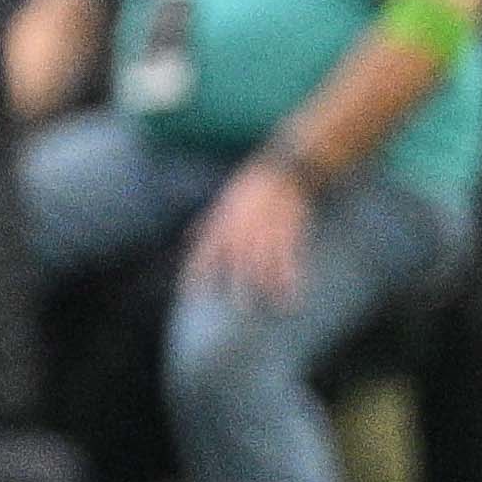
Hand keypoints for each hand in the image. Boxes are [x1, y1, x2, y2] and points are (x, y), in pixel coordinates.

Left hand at [189, 160, 311, 307]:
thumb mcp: (221, 203)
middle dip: (237, 284)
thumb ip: (205, 224)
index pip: (202, 251)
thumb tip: (188, 239)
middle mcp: (240, 229)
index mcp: (221, 224)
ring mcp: (264, 230)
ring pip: (265, 262)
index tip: (189, 294)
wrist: (281, 172)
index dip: (195, 273)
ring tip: (273, 307)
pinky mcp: (287, 230)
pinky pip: (288, 257)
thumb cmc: (249, 189)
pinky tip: (293, 294)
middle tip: (241, 309)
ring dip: (269, 285)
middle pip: (237, 261)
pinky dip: (291, 277)